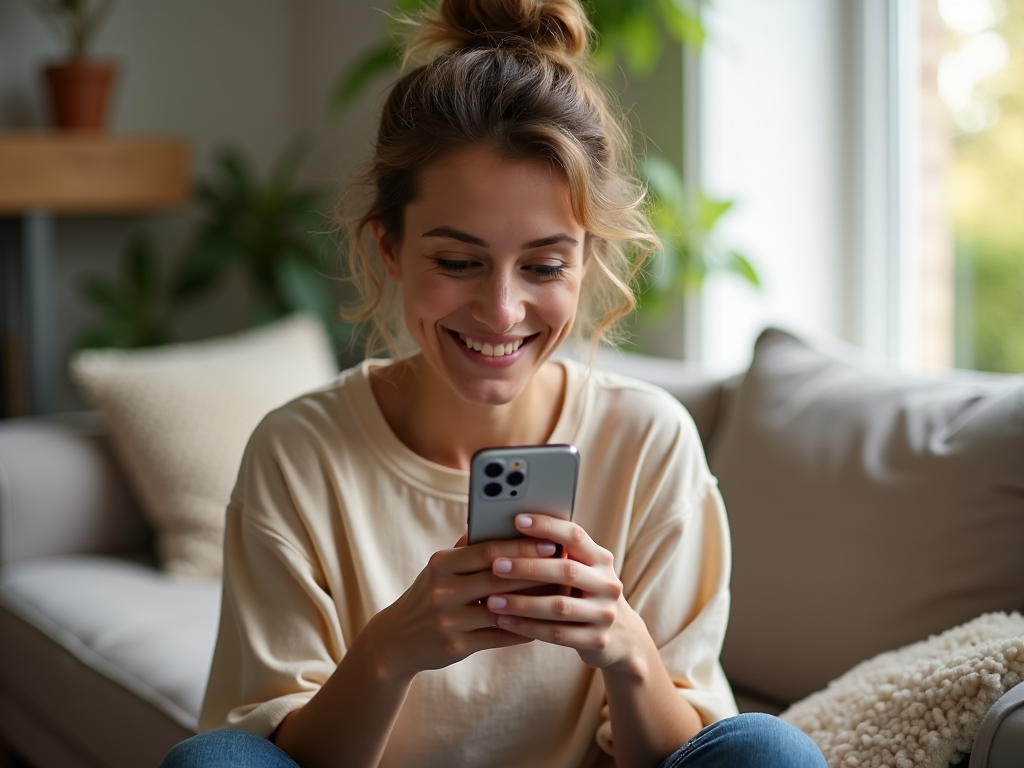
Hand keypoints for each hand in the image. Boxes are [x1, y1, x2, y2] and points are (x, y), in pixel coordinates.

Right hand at [364, 536, 556, 680]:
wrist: (395, 641)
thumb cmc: (428, 596)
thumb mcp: (439, 570)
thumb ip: (468, 550)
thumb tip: (506, 525)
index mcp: (441, 564)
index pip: (487, 550)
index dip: (521, 545)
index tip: (551, 541)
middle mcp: (442, 590)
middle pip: (498, 578)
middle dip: (535, 571)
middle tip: (565, 565)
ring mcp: (448, 621)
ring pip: (502, 609)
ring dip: (534, 602)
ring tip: (560, 594)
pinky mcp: (455, 647)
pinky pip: (499, 636)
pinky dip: (523, 629)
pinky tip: (543, 623)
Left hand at [482, 514, 643, 669]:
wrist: (621, 638)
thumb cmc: (584, 594)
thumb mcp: (581, 571)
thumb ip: (556, 555)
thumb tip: (508, 534)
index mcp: (601, 559)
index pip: (575, 535)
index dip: (547, 526)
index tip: (517, 520)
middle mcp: (608, 584)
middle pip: (565, 570)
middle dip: (527, 567)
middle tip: (495, 565)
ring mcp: (604, 614)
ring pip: (559, 606)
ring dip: (522, 603)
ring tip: (492, 600)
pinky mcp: (597, 641)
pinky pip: (556, 634)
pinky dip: (527, 627)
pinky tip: (503, 622)